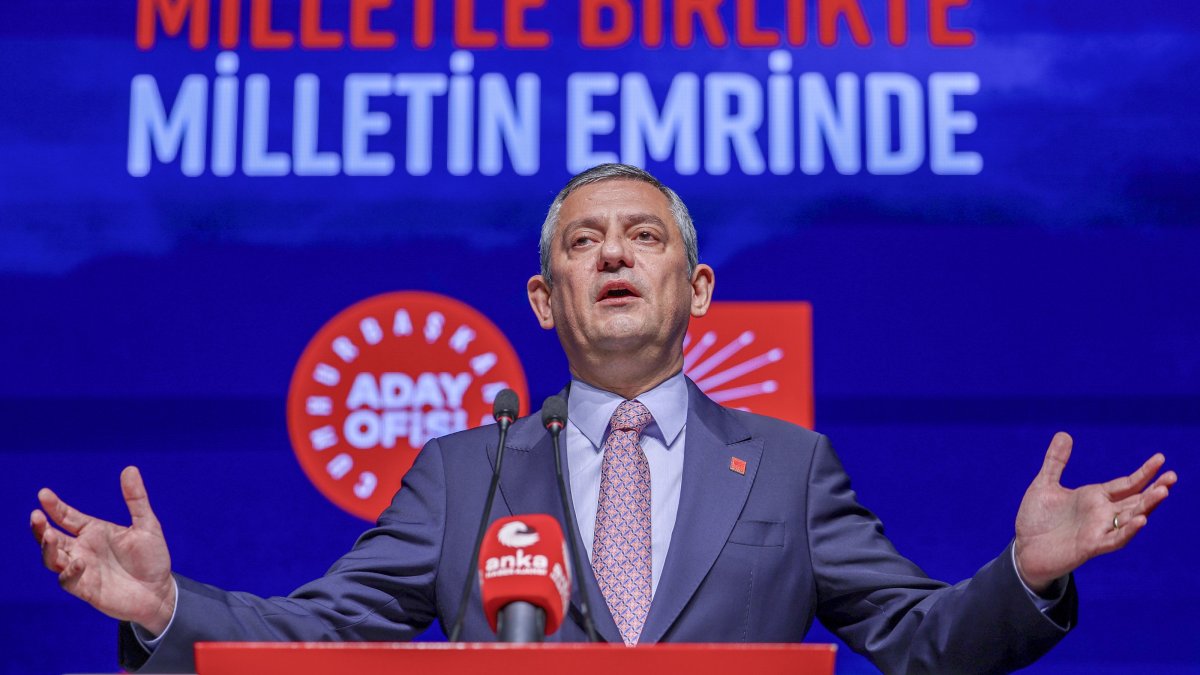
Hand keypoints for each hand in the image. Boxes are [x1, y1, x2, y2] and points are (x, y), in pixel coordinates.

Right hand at [30, 466, 175, 634]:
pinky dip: (68, 572)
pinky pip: (67, 580)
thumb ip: (136, 499)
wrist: (160, 591)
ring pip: (52, 558)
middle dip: (40, 527)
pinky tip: (78, 562)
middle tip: (36, 516)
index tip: (44, 494)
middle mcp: (83, 549)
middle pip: (50, 537)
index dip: (55, 506)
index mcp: (94, 531)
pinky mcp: (85, 589)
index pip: (67, 517)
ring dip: (47, 548)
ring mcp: (82, 569)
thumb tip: (129, 468)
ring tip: (49, 536)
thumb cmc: (152, 558)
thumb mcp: (147, 525)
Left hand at [1014, 432, 1176, 592]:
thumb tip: (1064, 433)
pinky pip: (1115, 539)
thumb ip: (1056, 461)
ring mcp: (1098, 530)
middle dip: (1154, 490)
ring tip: (1163, 492)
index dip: (1143, 473)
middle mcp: (1101, 513)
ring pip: (1130, 518)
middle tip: (1173, 477)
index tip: (1161, 459)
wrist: (1023, 549)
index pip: (1126, 484)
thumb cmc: (1037, 519)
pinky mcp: (1090, 546)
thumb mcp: (1044, 485)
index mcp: (1094, 497)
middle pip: (1135, 500)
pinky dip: (1128, 530)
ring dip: (1147, 506)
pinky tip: (1141, 520)